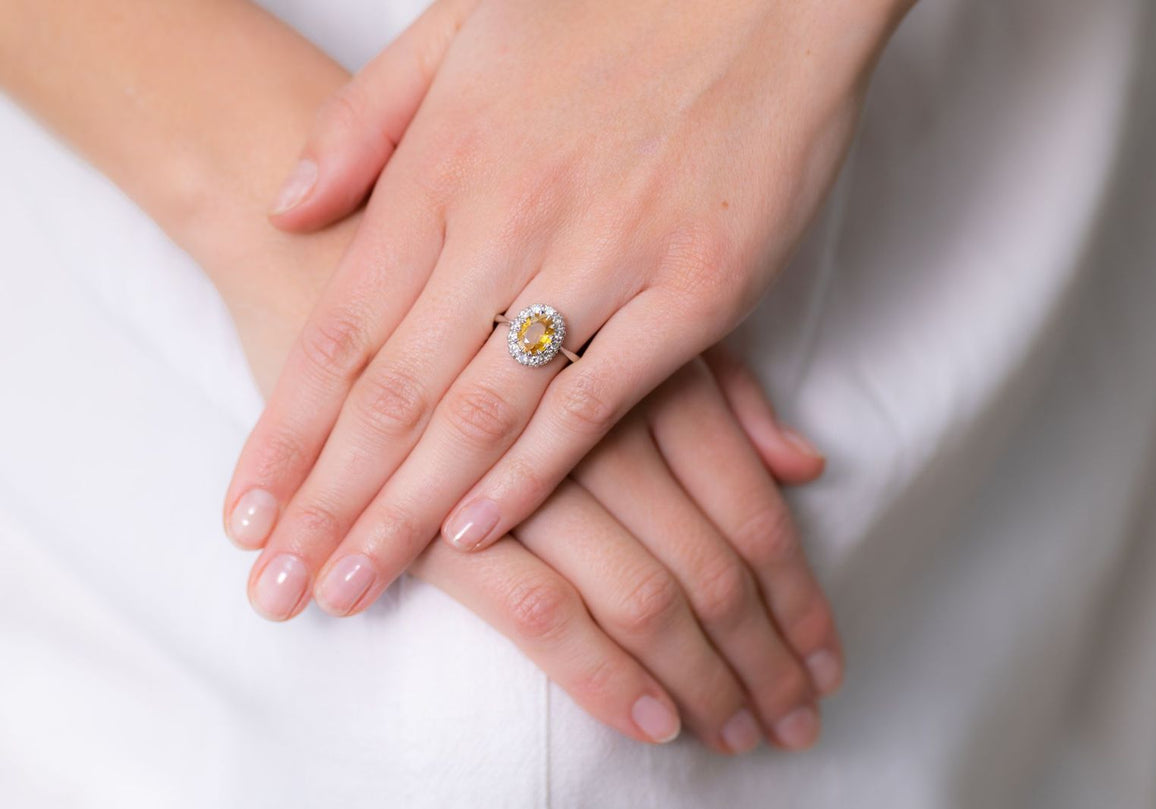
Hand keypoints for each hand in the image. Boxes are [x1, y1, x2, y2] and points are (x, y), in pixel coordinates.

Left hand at [6, 0, 844, 751]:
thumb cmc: (612, 4)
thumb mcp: (462, 29)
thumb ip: (370, 122)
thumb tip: (290, 202)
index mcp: (449, 164)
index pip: (343, 326)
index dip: (288, 429)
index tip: (248, 509)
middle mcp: (511, 221)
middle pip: (396, 391)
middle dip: (329, 501)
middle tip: (283, 583)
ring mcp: (606, 260)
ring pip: (482, 412)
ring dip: (408, 511)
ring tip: (353, 584)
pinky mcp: (696, 293)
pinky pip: (597, 404)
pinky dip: (533, 476)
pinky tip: (478, 534)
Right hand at [232, 259, 843, 751]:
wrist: (324, 258)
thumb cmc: (487, 281)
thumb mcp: (620, 301)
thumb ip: (720, 389)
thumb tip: (803, 463)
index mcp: (660, 374)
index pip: (755, 513)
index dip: (799, 600)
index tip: (826, 663)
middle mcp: (612, 431)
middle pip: (715, 570)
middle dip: (763, 661)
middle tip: (796, 726)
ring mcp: (535, 479)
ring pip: (647, 600)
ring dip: (704, 684)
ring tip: (742, 740)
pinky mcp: (449, 519)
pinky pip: (546, 613)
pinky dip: (602, 675)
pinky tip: (648, 721)